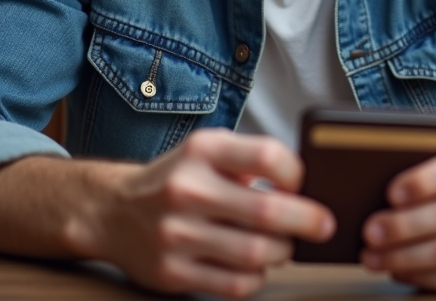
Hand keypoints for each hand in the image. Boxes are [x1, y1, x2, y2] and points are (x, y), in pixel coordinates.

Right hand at [71, 129, 333, 298]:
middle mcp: (187, 189)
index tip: (303, 184)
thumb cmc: (177, 179)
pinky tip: (257, 266)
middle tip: (323, 225)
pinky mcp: (171, 272)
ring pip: (256, 254)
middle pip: (268, 211)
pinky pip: (235, 285)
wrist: (112, 212)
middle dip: (307, 221)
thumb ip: (253, 160)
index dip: (297, 173)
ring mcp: (176, 234)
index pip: (268, 156)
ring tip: (284, 246)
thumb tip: (308, 186)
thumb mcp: (210, 151)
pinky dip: (257, 278)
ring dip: (283, 253)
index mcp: (202, 151)